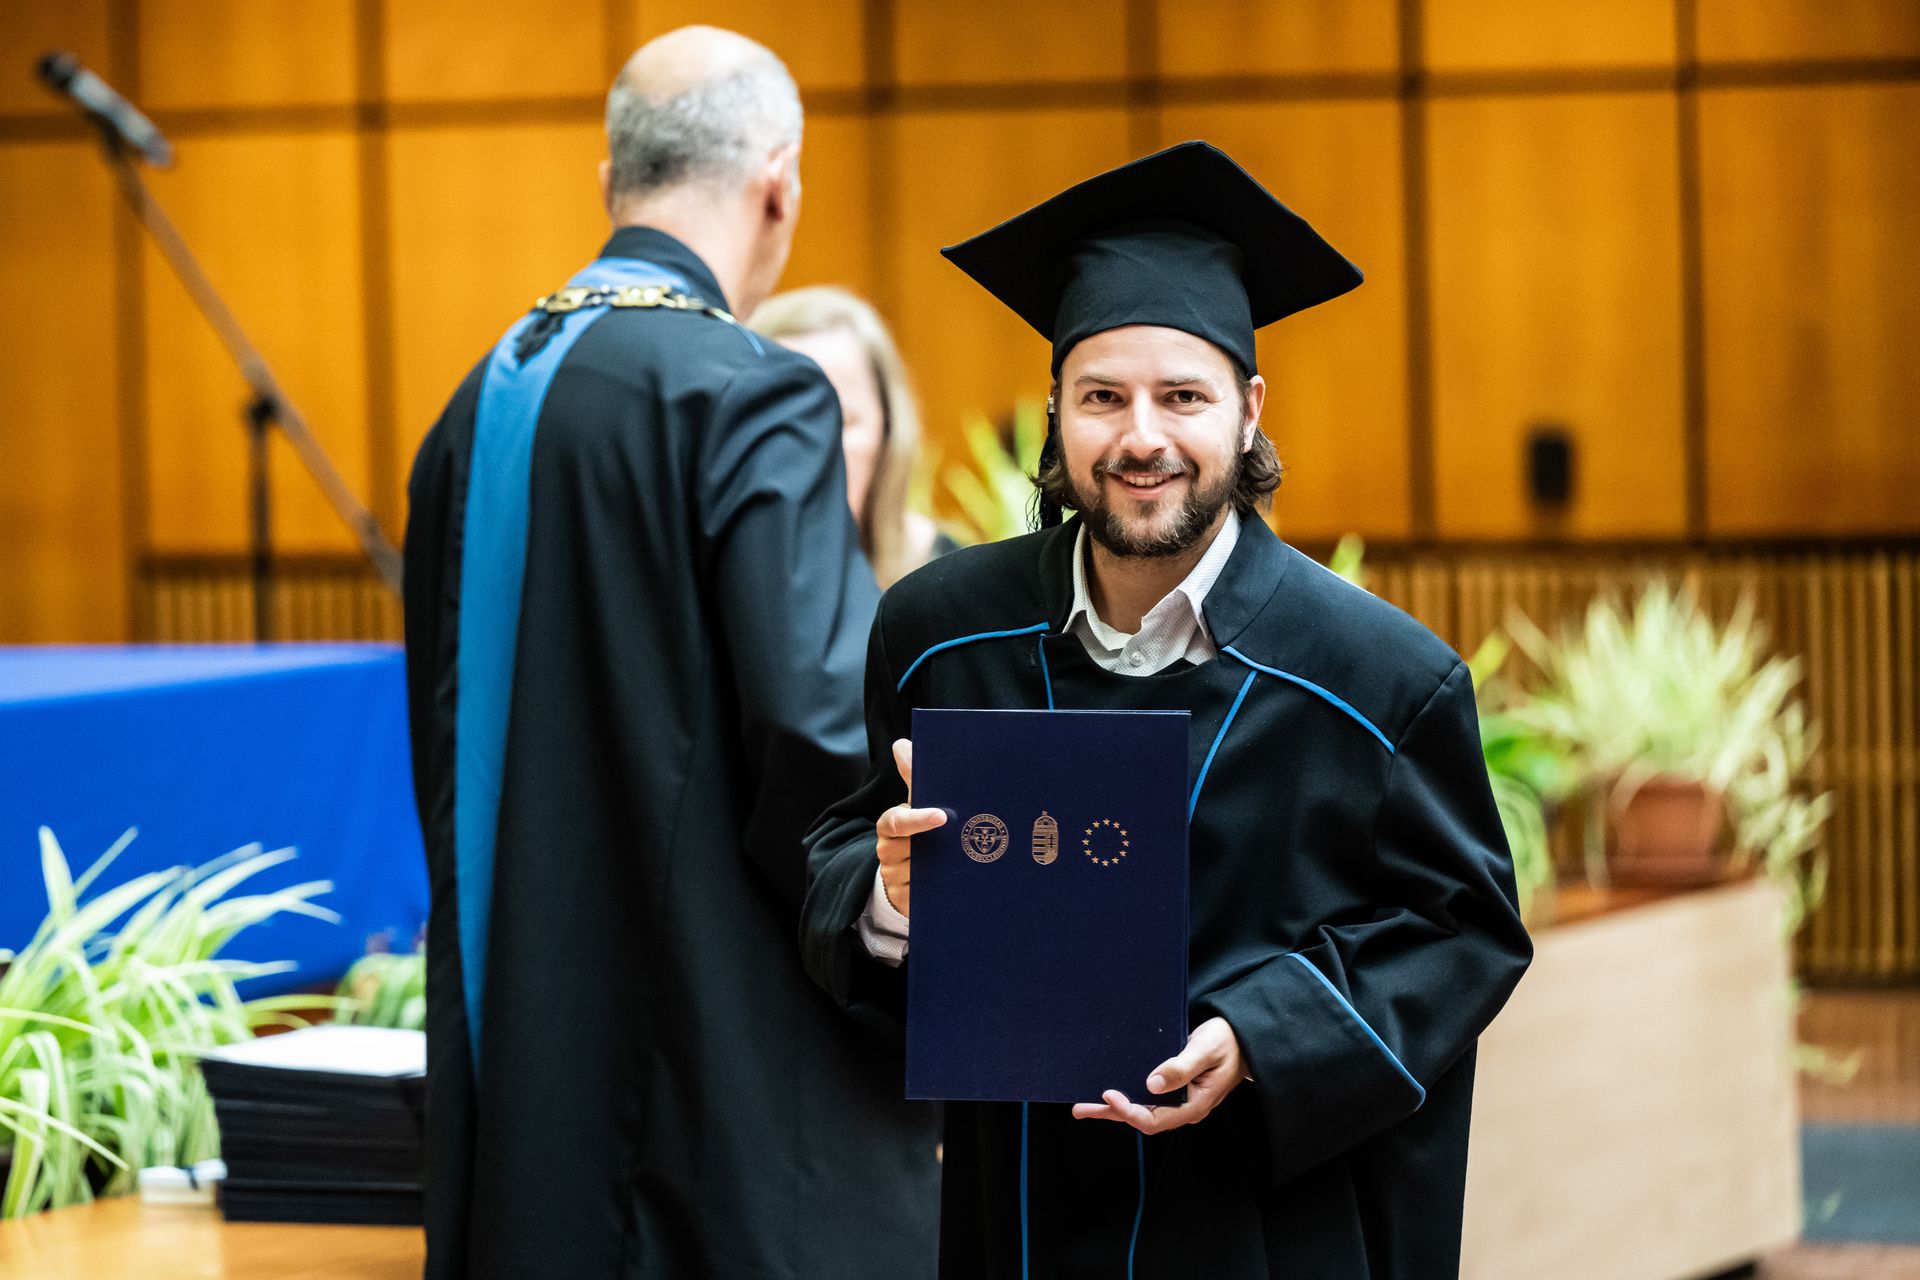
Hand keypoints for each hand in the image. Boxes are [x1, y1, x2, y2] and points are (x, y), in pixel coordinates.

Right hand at [875, 738, 945, 916]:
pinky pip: (922, 898)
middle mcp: (887, 852)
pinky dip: (941, 891)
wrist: (915, 872)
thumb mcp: (918, 802)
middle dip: (933, 846)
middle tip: (961, 841)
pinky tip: (958, 885)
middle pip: (906, 850)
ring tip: (967, 862)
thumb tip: (900, 744)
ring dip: (941, 869)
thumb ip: (912, 775)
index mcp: (890, 827)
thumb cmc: (922, 830)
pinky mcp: (905, 901)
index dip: (916, 819)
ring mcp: (894, 878)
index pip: (895, 821)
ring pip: (917, 874)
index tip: (941, 817)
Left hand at [1070, 1017, 1246, 1134]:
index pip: (1155, 1119)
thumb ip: (1181, 1067)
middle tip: (1081, 1108)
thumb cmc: (1228, 1042)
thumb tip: (1152, 1084)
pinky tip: (1109, 1091)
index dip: (1129, 1111)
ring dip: (1114, 1108)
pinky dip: (1127, 1095)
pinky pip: (1147, 1097)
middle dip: (1111, 1113)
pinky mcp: (1174, 1089)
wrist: (1244, 1039)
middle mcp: (1184, 1108)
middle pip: (1143, 1118)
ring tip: (1084, 1105)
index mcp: (1194, 1105)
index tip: (1109, 1095)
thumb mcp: (1206, 1050)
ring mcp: (1179, 1100)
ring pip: (1142, 1109)